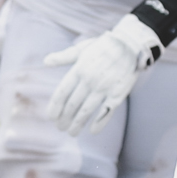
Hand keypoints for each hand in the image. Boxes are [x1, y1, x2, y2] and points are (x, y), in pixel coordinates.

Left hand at [44, 15, 162, 135]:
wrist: (130, 45)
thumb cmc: (104, 46)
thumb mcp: (82, 49)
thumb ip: (64, 57)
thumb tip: (45, 61)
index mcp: (79, 69)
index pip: (62, 93)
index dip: (55, 107)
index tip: (51, 117)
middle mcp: (89, 80)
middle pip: (72, 105)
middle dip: (64, 119)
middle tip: (60, 127)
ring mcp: (104, 88)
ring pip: (86, 111)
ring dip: (77, 124)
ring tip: (72, 132)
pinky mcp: (117, 93)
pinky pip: (106, 112)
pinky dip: (99, 123)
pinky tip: (92, 131)